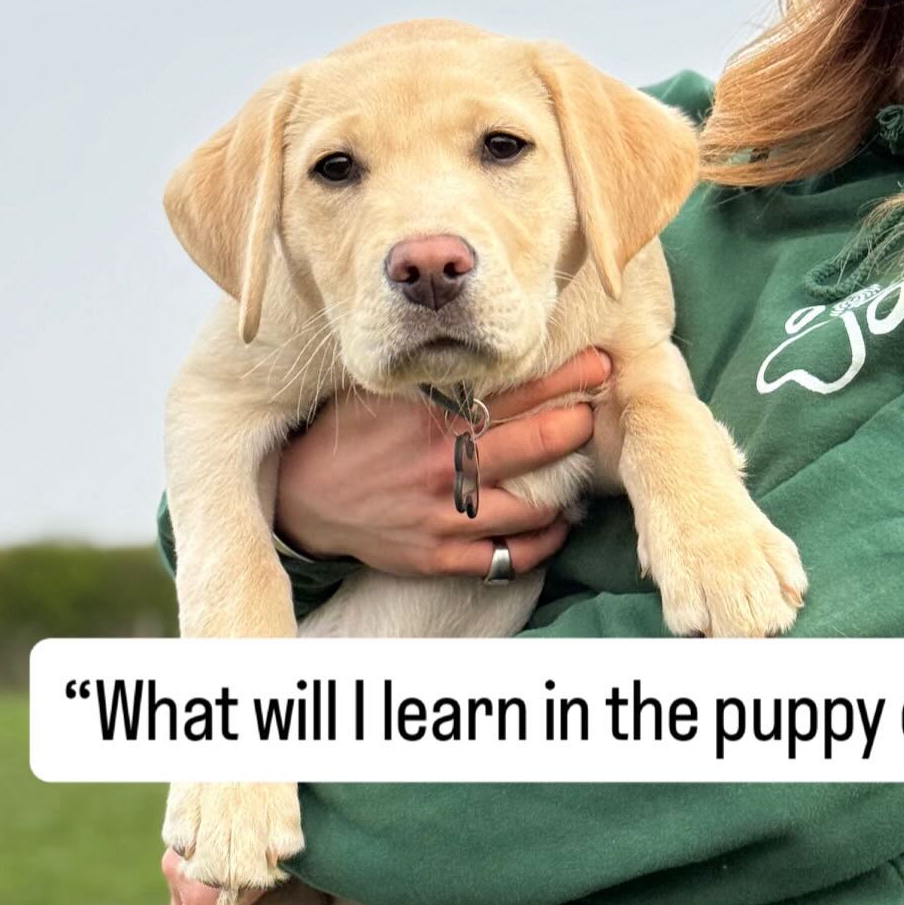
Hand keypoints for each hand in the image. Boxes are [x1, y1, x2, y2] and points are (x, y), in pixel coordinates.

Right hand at [273, 348, 612, 579]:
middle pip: (539, 443)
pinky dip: (542, 543)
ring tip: (582, 475)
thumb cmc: (350, 436)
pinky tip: (556, 526)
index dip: (567, 376)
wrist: (302, 500)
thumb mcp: (388, 394)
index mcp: (434, 418)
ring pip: (534, 507)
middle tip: (598, 413)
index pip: (518, 390)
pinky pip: (508, 558)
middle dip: (579, 425)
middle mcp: (445, 466)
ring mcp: (445, 517)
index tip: (601, 363)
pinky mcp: (439, 557)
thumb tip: (488, 346)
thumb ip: (437, 378)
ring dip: (567, 491)